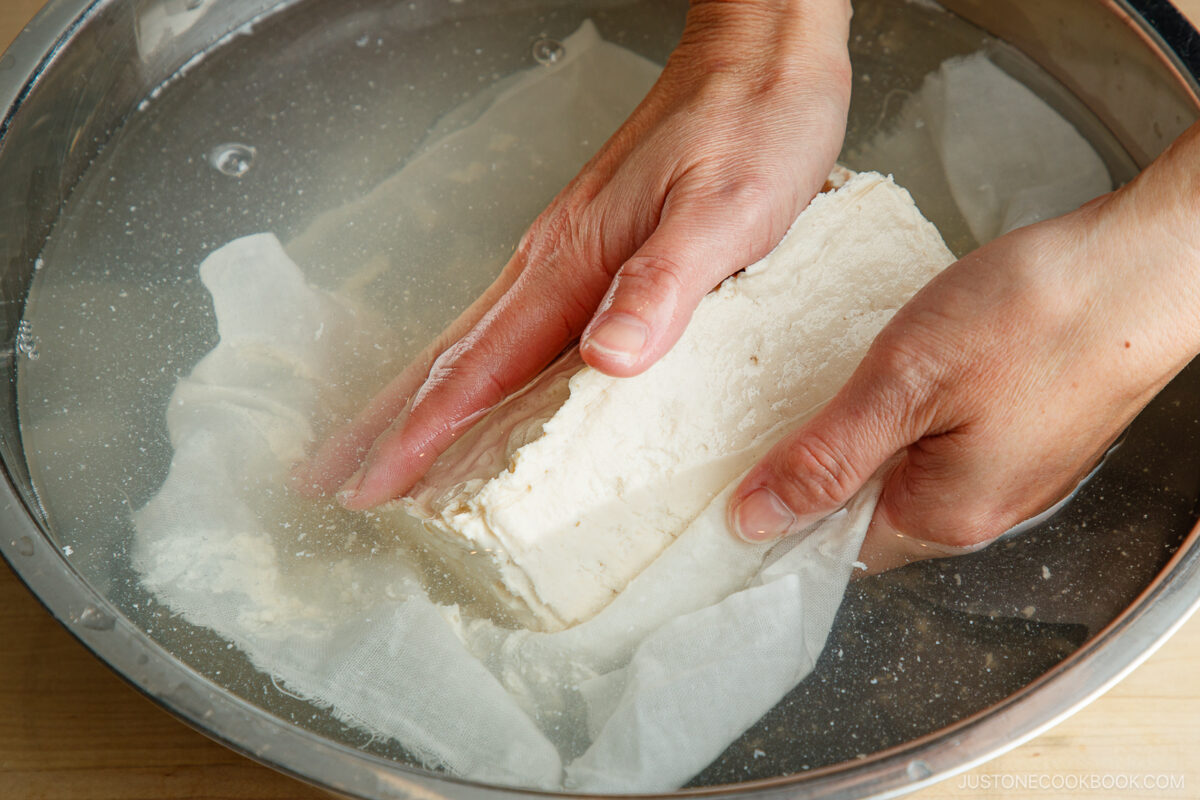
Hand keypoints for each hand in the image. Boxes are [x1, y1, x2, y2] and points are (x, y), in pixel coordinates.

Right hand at [293, 0, 853, 508]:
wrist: (761, 55)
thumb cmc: (750, 124)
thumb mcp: (724, 211)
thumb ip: (662, 284)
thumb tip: (607, 360)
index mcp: (571, 261)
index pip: (478, 365)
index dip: (422, 432)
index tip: (376, 484)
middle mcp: (554, 261)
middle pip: (452, 357)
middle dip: (388, 422)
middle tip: (335, 477)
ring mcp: (568, 255)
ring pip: (477, 343)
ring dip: (423, 401)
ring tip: (385, 448)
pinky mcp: (593, 252)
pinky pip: (517, 328)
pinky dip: (480, 372)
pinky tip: (486, 393)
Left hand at [728, 122, 1199, 570]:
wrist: (1143, 264)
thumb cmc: (1033, 315)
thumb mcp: (902, 383)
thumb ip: (826, 458)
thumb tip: (755, 519)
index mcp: (945, 515)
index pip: (834, 548)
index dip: (782, 514)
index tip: (741, 472)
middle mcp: (982, 510)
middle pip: (869, 512)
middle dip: (822, 469)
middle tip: (781, 412)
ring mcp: (1011, 472)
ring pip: (907, 472)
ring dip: (866, 437)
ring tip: (837, 384)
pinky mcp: (1027, 431)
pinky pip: (945, 443)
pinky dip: (910, 415)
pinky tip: (900, 373)